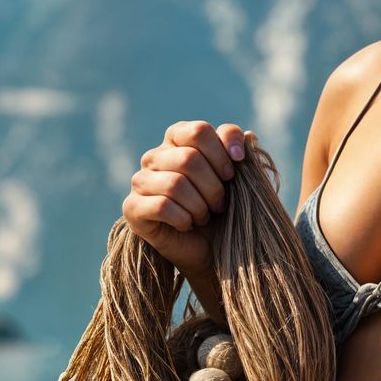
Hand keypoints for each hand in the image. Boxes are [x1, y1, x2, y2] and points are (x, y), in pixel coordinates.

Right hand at [122, 119, 251, 278]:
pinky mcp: (133, 208)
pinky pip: (162, 206)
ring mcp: (140, 181)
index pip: (199, 131)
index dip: (221, 154)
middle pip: (188, 158)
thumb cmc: (221, 208)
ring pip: (175, 184)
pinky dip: (183, 219)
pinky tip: (187, 225)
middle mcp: (154, 156)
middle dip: (213, 188)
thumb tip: (248, 135)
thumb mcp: (237, 176)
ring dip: (199, 206)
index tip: (232, 175)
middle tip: (219, 205)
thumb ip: (239, 150)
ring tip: (203, 217)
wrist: (208, 249)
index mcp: (177, 139)